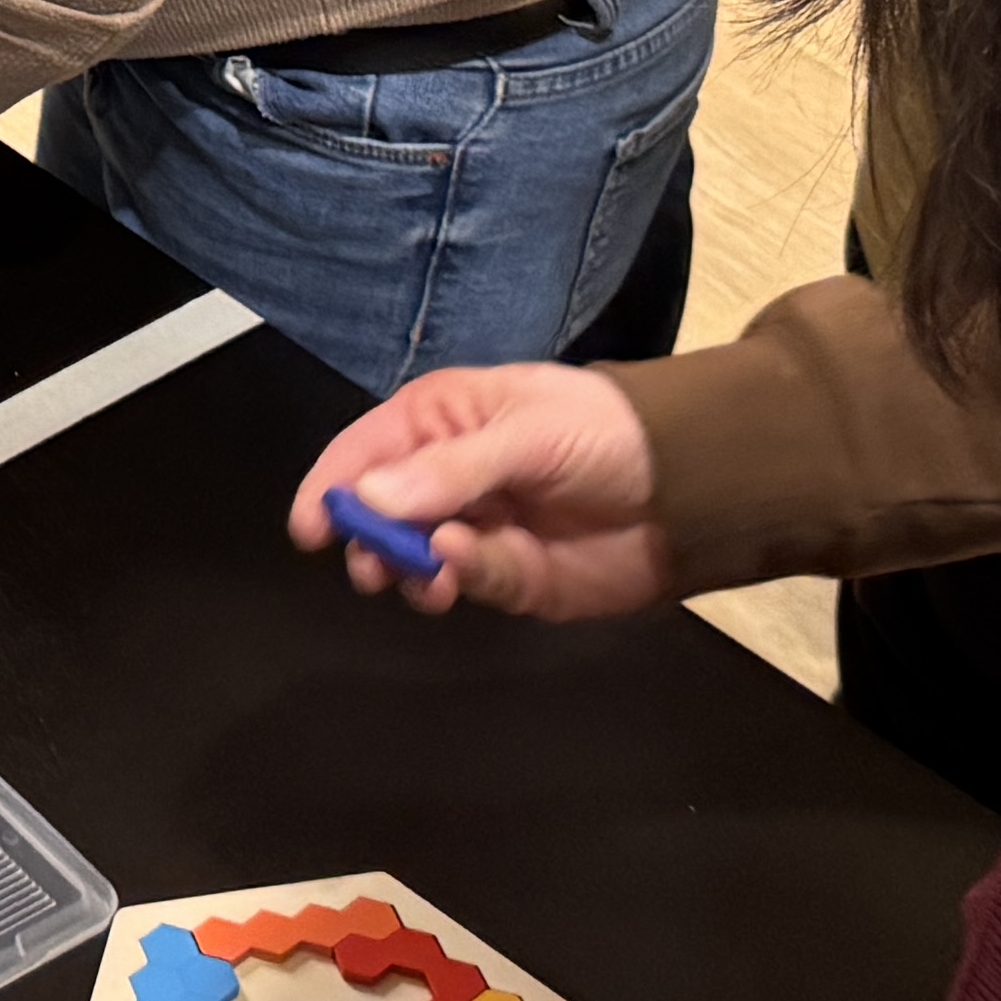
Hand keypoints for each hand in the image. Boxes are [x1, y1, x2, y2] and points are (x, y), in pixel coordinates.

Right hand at [290, 365, 673, 620]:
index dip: (331, 486)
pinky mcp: (505, 575)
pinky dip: (455, 579)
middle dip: (367, 537)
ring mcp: (474, 527)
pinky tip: (463, 572)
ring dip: (408, 567)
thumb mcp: (527, 433)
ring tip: (426, 574)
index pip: (363, 450)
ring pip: (412, 554)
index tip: (311, 529)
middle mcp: (446, 474)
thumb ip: (450, 469)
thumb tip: (368, 498)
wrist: (689, 488)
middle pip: (377, 509)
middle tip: (372, 564)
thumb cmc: (604, 433)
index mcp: (441, 419)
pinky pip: (462, 580)